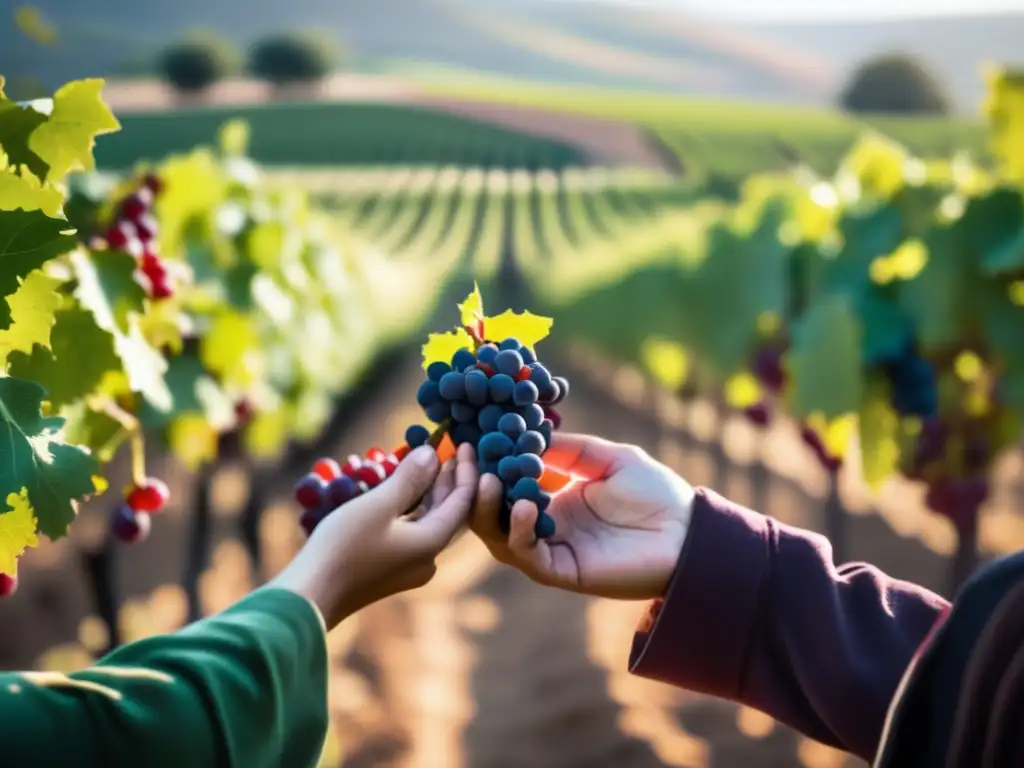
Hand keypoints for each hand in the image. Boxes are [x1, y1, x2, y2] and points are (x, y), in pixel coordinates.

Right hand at [272, 443, 477, 628]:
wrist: (310, 597)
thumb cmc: (344, 547)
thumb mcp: (378, 506)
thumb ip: (409, 479)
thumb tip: (432, 454)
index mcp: (432, 543)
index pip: (462, 501)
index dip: (466, 469)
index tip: (465, 443)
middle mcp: (428, 559)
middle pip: (448, 513)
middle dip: (448, 480)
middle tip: (447, 449)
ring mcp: (409, 568)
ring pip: (429, 522)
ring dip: (429, 493)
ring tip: (426, 464)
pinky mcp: (390, 570)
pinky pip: (412, 533)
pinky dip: (413, 509)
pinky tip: (401, 492)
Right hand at [471, 434, 693, 599]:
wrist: (689, 531)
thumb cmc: (657, 492)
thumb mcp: (608, 458)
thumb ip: (570, 450)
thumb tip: (528, 436)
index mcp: (554, 500)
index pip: (507, 485)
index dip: (488, 466)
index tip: (472, 442)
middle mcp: (548, 527)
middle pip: (493, 515)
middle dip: (476, 490)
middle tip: (468, 463)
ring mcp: (554, 551)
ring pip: (502, 539)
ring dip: (490, 512)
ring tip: (489, 481)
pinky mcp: (566, 572)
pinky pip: (531, 556)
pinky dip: (521, 533)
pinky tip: (525, 506)